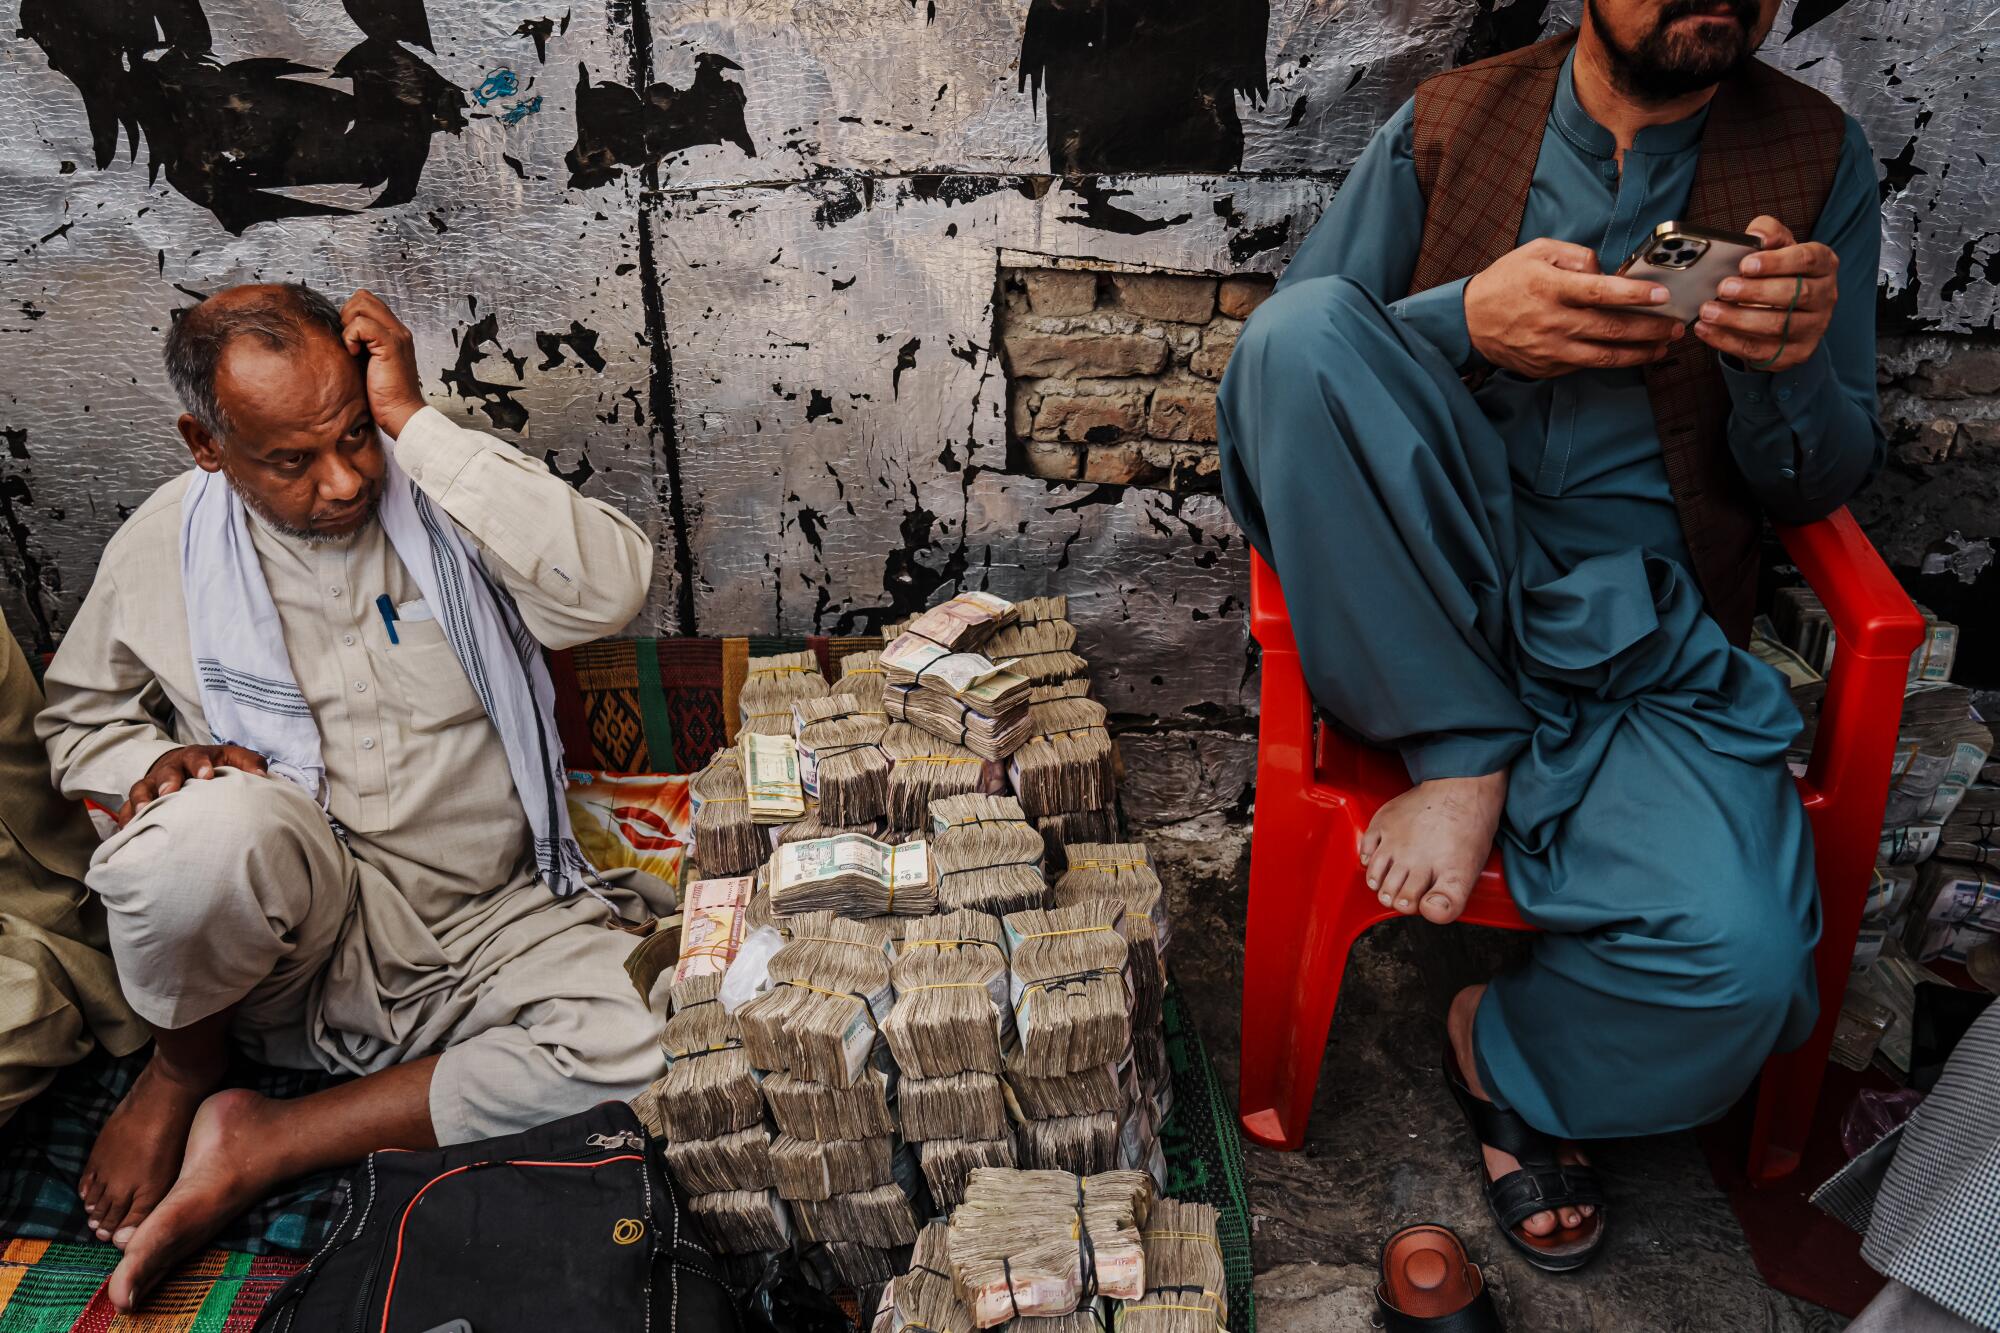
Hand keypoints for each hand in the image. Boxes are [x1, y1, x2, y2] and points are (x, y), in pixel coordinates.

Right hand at [117, 745, 267, 826]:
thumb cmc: (214, 764)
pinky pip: (127, 808)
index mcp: (195, 757)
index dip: (200, 765)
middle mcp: (170, 769)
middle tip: (169, 793)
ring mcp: (153, 784)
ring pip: (141, 789)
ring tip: (141, 814)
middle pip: (165, 773)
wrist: (185, 763)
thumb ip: (249, 763)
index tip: (206, 775)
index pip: (196, 757)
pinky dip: (125, 818)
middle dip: (167, 782)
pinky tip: (125, 832)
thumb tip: (262, 776)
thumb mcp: (233, 758)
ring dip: (140, 800)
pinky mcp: (141, 799)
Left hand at [341, 289, 425, 437]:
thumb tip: (341, 331)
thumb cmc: (385, 395)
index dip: (351, 314)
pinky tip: (354, 354)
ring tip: (353, 347)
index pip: (368, 302)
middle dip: (347, 315)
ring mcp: (396, 335)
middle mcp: (398, 330)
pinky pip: (360, 324)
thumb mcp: (371, 363)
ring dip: (348, 325)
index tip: (350, 339)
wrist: (400, 413)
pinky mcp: (390, 344)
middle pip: (363, 297)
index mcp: (395, 332)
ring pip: (361, 305)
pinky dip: (350, 337)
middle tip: (349, 341)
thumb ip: (363, 344)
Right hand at [1464, 238, 1679, 378]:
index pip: (1601, 293)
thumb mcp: (1536, 251)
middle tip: (1677, 326)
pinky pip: (1586, 366)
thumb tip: (1606, 271)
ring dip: (1640, 353)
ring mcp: (1551, 350)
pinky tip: (1630, 354)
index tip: (1663, 296)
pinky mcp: (1547, 368)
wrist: (1469, 322)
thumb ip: (1576, 256)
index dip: (1635, 295)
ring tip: (1663, 346)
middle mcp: (1553, 322)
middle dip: (1652, 328)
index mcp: (1551, 288)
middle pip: (1613, 329)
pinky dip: (1612, 361)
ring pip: (1606, 356)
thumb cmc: (1505, 282)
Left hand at [1692, 216, 1836, 373]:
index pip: (1807, 259)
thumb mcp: (1776, 246)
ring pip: (1778, 326)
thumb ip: (1768, 233)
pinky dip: (1728, 340)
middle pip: (1795, 294)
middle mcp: (1825, 296)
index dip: (1776, 262)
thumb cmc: (1778, 272)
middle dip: (1755, 292)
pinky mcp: (1796, 353)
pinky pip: (1761, 350)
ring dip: (1738, 319)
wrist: (1783, 310)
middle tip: (1723, 289)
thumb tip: (1756, 235)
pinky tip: (1706, 330)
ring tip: (1708, 311)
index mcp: (1824, 265)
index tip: (1745, 265)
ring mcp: (1813, 328)